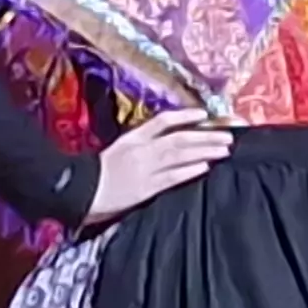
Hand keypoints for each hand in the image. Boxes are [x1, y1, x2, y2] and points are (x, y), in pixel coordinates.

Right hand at [84, 109, 231, 222]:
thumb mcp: (116, 153)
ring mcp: (144, 168)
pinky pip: (171, 177)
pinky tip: (205, 167)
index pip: (162, 122)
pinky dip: (189, 171)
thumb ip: (139, 147)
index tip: (204, 115)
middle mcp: (140, 150)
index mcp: (132, 138)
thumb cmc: (95, 175)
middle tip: (229, 135)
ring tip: (224, 149)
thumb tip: (165, 142)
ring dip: (204, 150)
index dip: (184, 116)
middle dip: (206, 136)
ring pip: (180, 155)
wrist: (78, 192)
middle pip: (179, 138)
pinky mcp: (145, 188)